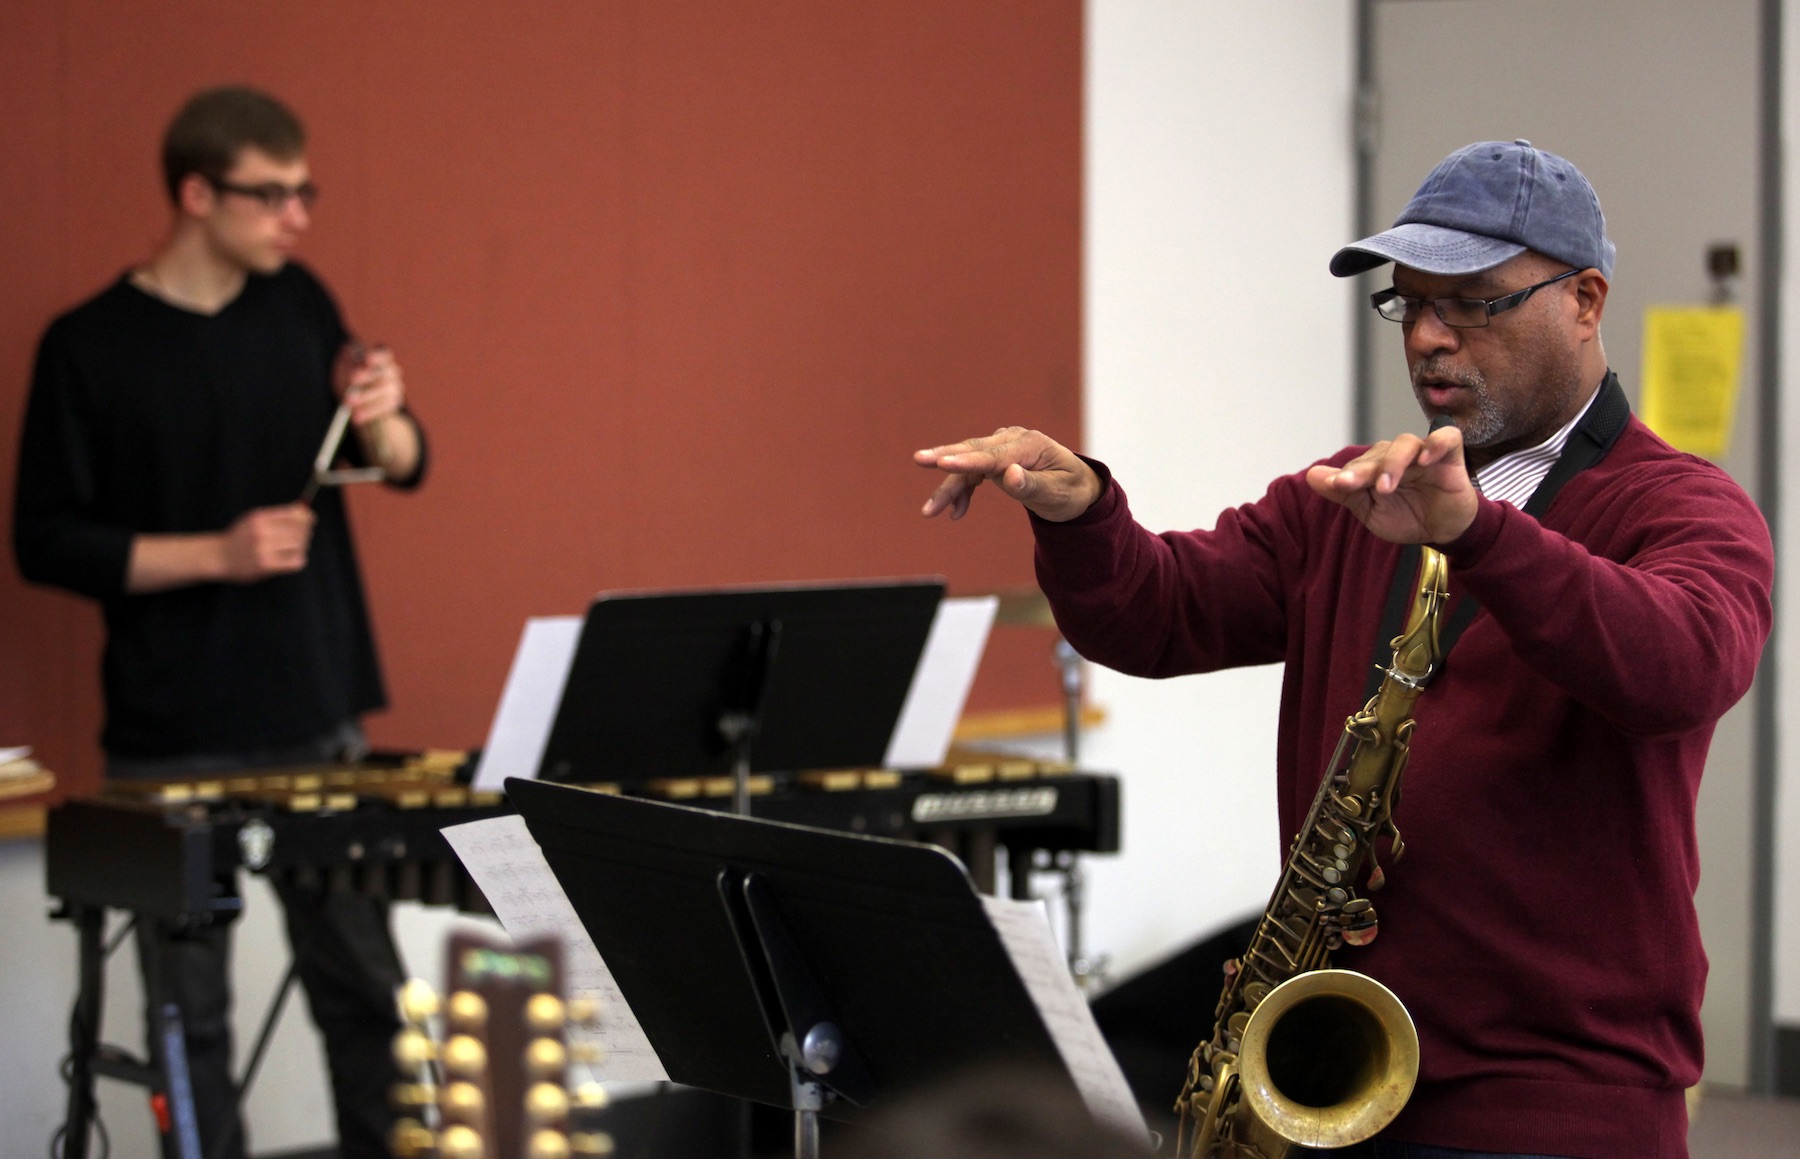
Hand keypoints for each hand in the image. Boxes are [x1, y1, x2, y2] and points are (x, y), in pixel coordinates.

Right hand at [221, 504, 315, 580]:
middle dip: (306, 533)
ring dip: (302, 547)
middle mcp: (262, 531)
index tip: (310, 520)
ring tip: (295, 549)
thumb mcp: (255, 519)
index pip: (295, 513)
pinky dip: (298, 560)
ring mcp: (263, 549)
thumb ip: (278, 515)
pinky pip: (295, 561)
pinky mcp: (266, 565)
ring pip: (300, 545)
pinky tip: (292, 559)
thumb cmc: (241, 537)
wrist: (219, 556)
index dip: (307, 517)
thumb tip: (304, 509)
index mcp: (260, 517)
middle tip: (304, 537)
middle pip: (300, 530)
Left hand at [333, 342, 405, 427]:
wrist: (357, 406)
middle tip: (352, 379)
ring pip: (386, 390)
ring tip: (348, 403)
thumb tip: (350, 357)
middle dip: (368, 375)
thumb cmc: (347, 382)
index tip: (367, 360)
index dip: (377, 356)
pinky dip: (370, 412)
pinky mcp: (394, 403)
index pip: (384, 353)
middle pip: (385, 371)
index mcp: (379, 358)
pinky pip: (385, 407)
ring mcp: (395, 387)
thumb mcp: (342, 371)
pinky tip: (357, 417)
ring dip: (365, 397)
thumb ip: (346, 364)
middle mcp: (391, 371)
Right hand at [915, 426, 1100, 521]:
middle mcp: (1012, 440)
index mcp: (1030, 445)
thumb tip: (1010, 475)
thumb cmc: (1071, 491)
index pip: (993, 455)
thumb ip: (1033, 485)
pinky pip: (973, 472)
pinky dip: (962, 490)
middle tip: (919, 460)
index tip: (943, 463)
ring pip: (968, 463)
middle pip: (973, 451)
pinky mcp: (996, 458)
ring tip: (931, 511)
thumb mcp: (1058, 493)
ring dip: (950, 486)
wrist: (1077, 487)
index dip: (967, 460)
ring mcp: (1003, 447)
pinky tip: (956, 511)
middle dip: (945, 459)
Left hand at [1304, 424, 1477, 543]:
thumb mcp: (1370, 511)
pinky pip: (1446, 438)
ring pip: (1406, 443)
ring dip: (1394, 463)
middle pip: (1379, 453)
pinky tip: (1426, 459)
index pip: (1359, 465)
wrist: (1443, 531)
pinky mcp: (1450, 455)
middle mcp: (1397, 455)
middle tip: (1357, 486)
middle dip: (1365, 470)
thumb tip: (1311, 475)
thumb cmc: (1406, 517)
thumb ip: (1344, 492)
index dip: (1348, 475)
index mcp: (1376, 466)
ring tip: (1386, 486)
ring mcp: (1423, 453)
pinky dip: (1436, 443)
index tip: (1338, 485)